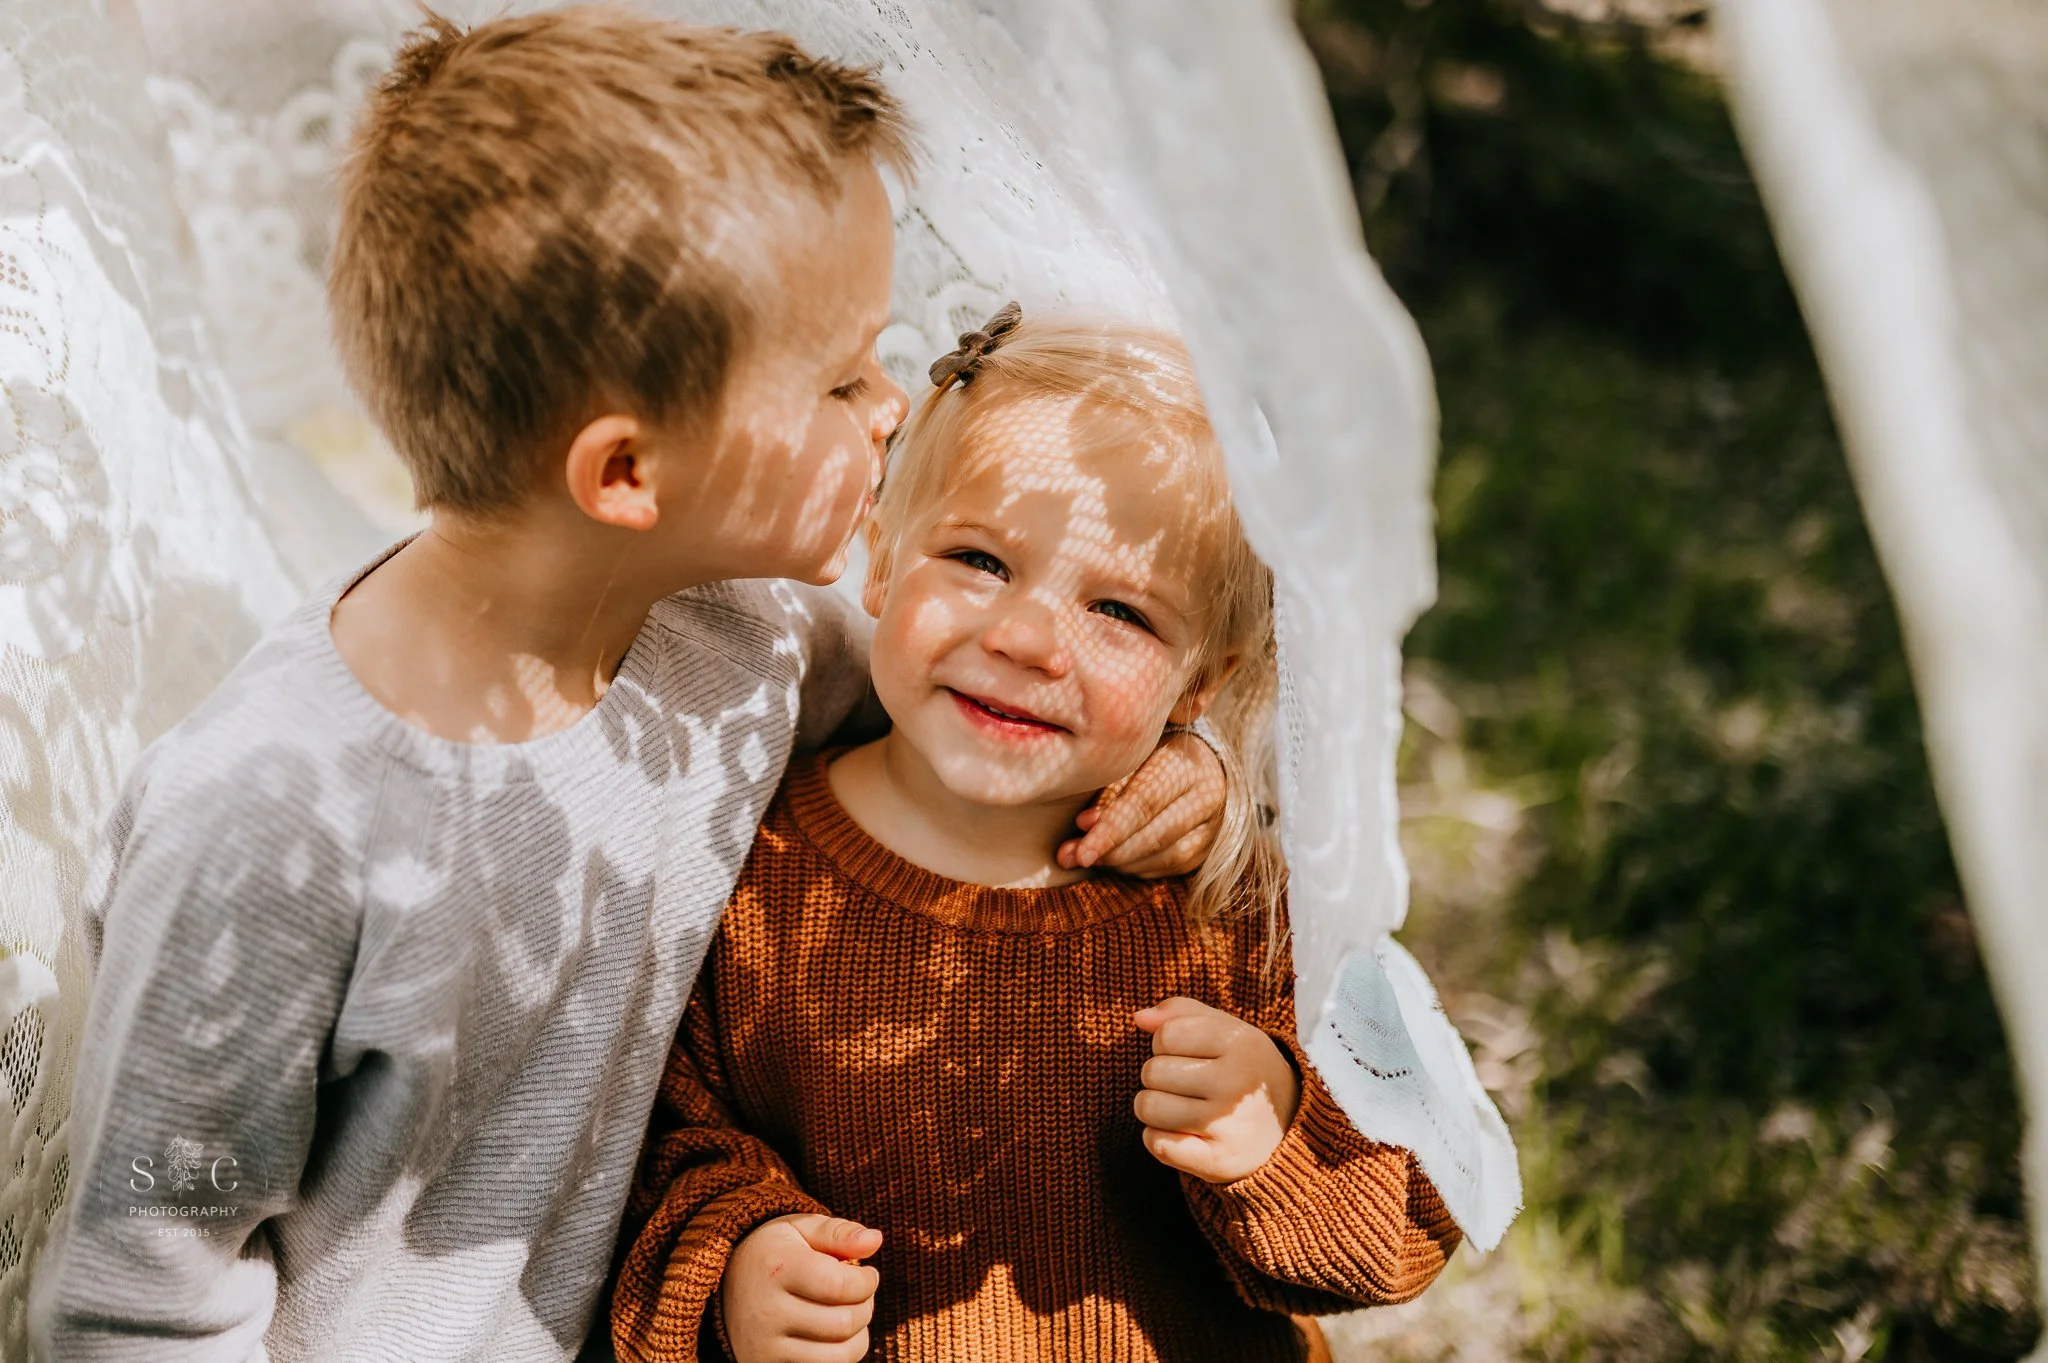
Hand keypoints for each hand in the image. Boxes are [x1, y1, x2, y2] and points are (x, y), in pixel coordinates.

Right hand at [721, 1214, 881, 1362]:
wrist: (724, 1284)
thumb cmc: (775, 1252)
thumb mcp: (800, 1229)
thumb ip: (839, 1232)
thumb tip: (875, 1240)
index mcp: (775, 1268)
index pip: (839, 1285)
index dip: (867, 1282)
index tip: (868, 1274)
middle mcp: (766, 1311)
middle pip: (843, 1323)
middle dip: (866, 1306)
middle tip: (861, 1293)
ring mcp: (764, 1347)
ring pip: (838, 1356)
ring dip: (858, 1335)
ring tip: (850, 1313)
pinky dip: (841, 1356)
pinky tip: (835, 1335)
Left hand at [1058, 730, 1224, 876]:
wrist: (1201, 757)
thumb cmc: (1153, 752)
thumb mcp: (1132, 757)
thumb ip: (1110, 787)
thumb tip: (1083, 825)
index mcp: (1185, 763)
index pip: (1144, 803)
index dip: (1110, 831)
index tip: (1082, 852)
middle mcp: (1208, 795)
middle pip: (1157, 835)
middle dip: (1113, 852)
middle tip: (1078, 857)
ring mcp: (1216, 823)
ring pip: (1169, 857)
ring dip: (1125, 864)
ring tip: (1093, 859)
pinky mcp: (1213, 844)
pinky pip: (1175, 866)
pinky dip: (1142, 868)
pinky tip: (1118, 862)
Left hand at [1133, 996, 1300, 1183]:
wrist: (1288, 1128)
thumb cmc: (1243, 1069)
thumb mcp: (1226, 1030)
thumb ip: (1181, 1012)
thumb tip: (1138, 1018)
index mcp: (1241, 1043)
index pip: (1166, 1034)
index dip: (1165, 1043)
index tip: (1187, 1054)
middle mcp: (1236, 1084)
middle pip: (1152, 1071)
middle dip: (1159, 1075)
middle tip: (1186, 1083)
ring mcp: (1227, 1125)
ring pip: (1148, 1107)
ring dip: (1155, 1107)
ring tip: (1181, 1106)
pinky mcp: (1216, 1161)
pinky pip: (1156, 1144)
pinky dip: (1159, 1137)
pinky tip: (1182, 1133)